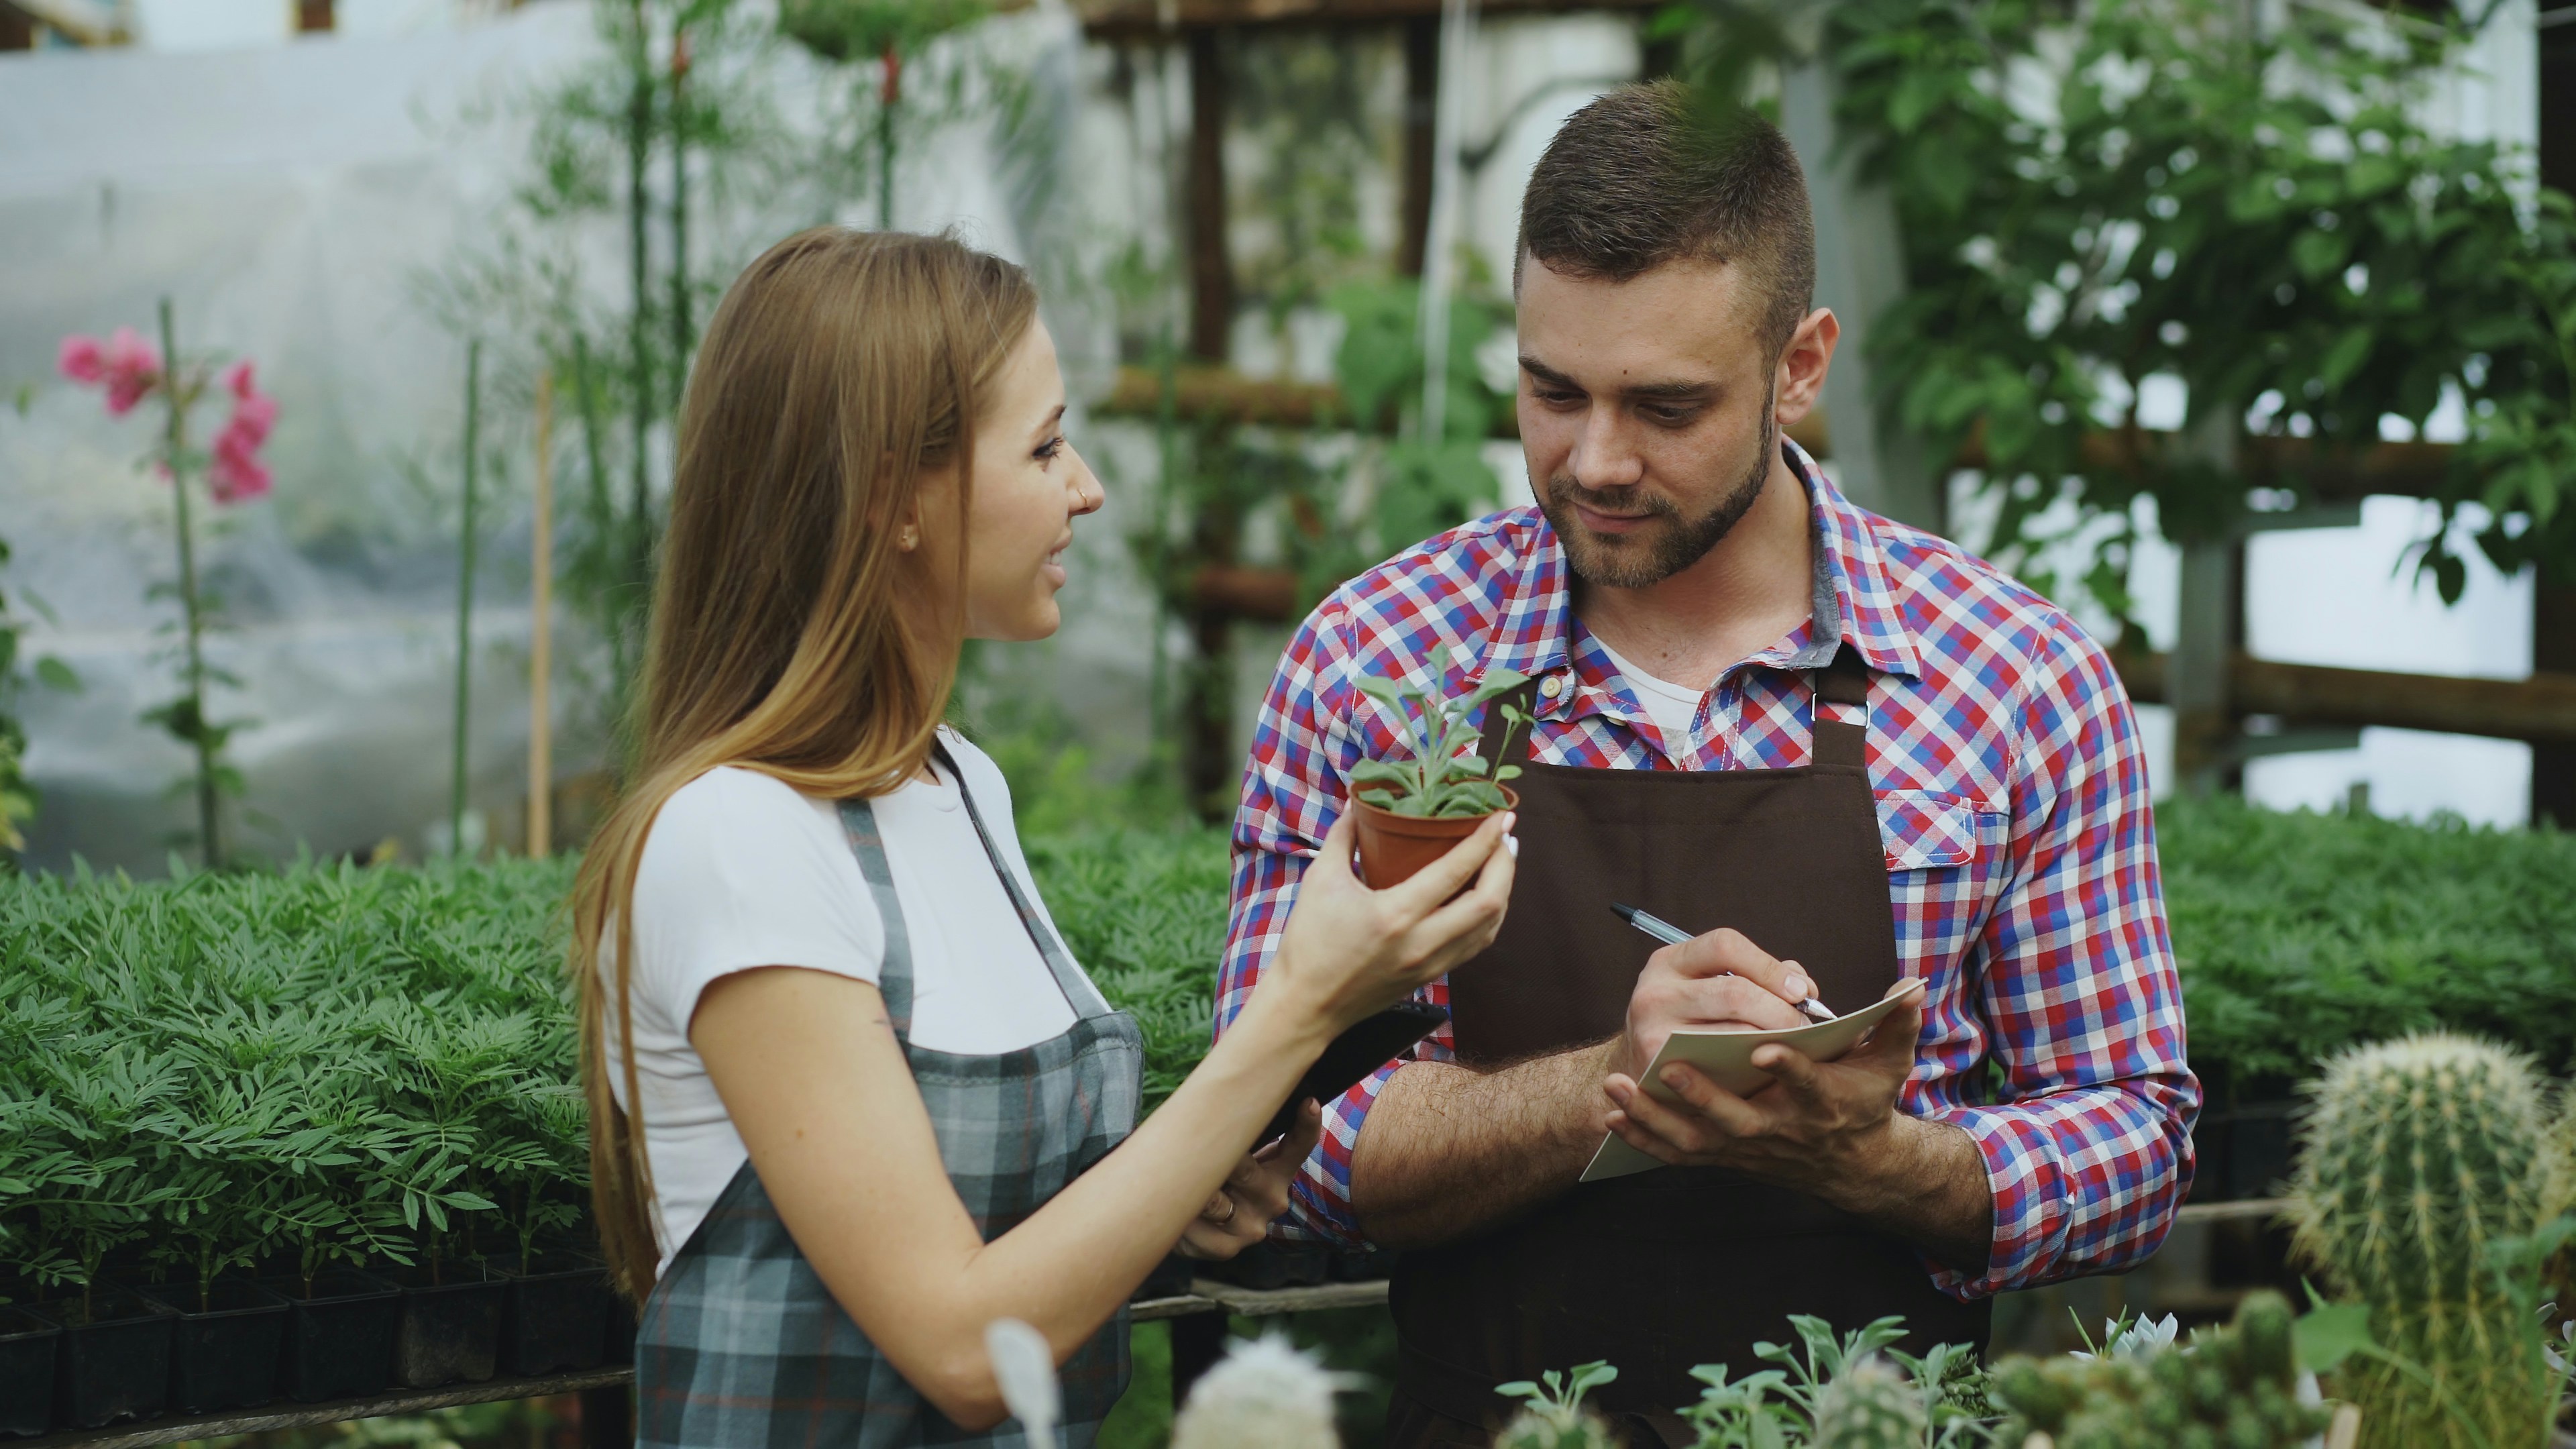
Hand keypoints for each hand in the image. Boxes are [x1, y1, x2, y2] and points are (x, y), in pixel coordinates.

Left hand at [1176, 1100, 1324, 1259]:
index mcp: (1278, 1170)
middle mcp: (1272, 1198)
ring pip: (1214, 1201)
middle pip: (1244, 1170)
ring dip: (1192, 1191)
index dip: (1306, 1125)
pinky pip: (1195, 1225)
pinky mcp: (1227, 1248)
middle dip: (1217, 1159)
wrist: (1192, 1228)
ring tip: (1177, 1182)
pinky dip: (1180, 1215)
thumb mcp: (1230, 1155)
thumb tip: (1216, 1099)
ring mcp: (1251, 1226)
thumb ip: (1233, 1135)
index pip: (1298, 1146)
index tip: (1309, 1103)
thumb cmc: (1216, 1179)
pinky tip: (1177, 1211)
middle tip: (1195, 1148)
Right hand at [1263, 808, 1516, 1036]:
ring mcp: (1430, 965)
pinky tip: (1485, 898)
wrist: (1306, 1006)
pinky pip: (1474, 944)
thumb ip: (1342, 837)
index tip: (1503, 816)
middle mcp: (1421, 943)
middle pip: (1489, 902)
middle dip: (1506, 865)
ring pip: (1489, 927)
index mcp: (1395, 915)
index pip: (1456, 871)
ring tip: (1501, 862)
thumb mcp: (1319, 881)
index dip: (1486, 840)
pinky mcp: (1430, 977)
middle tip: (1506, 837)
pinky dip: (1488, 917)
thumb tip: (1356, 803)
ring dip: (1503, 891)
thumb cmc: (1308, 943)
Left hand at [1601, 980, 1921, 1197]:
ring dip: (1656, 1119)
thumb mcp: (1889, 1063)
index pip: (1808, 1084)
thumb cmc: (1865, 1098)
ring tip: (1617, 1091)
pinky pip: (1679, 1154)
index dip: (1790, 1069)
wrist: (1851, 1162)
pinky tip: (1613, 1117)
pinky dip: (1645, 1140)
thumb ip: (1897, 1023)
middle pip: (1740, 1119)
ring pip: (1698, 1140)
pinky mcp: (1726, 1157)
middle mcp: (1782, 1128)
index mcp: (1823, 1101)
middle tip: (1671, 1066)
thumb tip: (1912, 986)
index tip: (1767, 1047)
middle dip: (1704, 1096)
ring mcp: (1749, 1147)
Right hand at [1612, 927, 1817, 1080]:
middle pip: (1734, 992)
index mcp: (1670, 962)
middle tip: (1804, 1027)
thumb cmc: (1688, 1024)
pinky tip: (1768, 1068)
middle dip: (1780, 1010)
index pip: (1725, 945)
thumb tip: (1803, 987)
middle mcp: (1654, 991)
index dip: (1770, 967)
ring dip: (1773, 1041)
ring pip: (1730, 1033)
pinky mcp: (1659, 1068)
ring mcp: (1652, 1030)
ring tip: (1794, 1047)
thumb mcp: (1707, 988)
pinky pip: (1720, 1066)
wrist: (1640, 1072)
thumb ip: (1757, 977)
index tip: (1801, 991)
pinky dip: (1751, 1066)